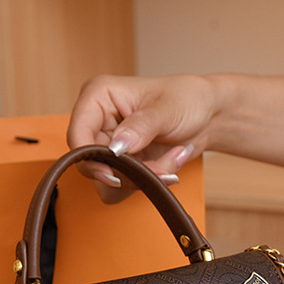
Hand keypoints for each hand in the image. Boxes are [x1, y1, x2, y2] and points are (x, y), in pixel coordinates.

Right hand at [66, 74, 215, 202]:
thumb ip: (140, 127)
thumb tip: (116, 147)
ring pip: (111, 181)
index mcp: (98, 97)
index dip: (90, 159)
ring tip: (171, 159)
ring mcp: (109, 145)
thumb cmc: (187, 98)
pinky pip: (127, 186)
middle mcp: (98, 122)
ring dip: (145, 177)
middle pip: (93, 165)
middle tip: (161, 166)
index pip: (77, 135)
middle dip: (131, 172)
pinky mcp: (122, 164)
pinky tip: (167, 163)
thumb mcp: (166, 108)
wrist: (207, 116)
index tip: (115, 174)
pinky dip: (151, 181)